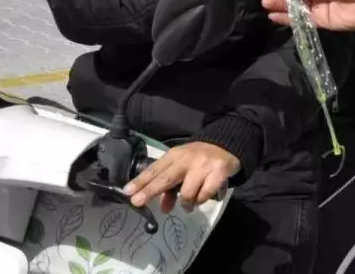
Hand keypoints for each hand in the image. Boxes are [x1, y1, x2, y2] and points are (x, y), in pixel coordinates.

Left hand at [124, 142, 239, 212]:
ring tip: (189, 205)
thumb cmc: (199, 158)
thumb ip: (171, 187)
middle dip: (150, 191)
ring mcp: (203, 166)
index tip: (127, 191)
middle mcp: (187, 159)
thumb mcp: (183, 167)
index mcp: (175, 155)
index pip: (155, 169)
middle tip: (137, 202)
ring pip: (187, 193)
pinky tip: (203, 196)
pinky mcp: (218, 173)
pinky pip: (204, 195)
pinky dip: (202, 199)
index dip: (141, 181)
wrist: (227, 145)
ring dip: (186, 203)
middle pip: (166, 178)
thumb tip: (163, 208)